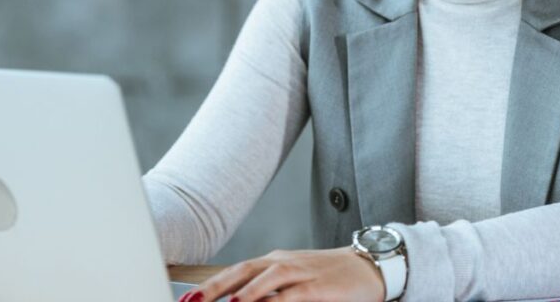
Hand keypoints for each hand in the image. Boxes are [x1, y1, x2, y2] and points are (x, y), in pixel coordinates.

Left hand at [179, 246, 385, 301]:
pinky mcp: (319, 287)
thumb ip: (268, 292)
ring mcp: (302, 273)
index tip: (189, 299)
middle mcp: (284, 263)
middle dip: (215, 288)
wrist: (370, 266)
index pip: (237, 271)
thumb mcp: (295, 281)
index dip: (211, 285)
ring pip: (265, 280)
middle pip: (243, 271)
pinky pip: (292, 296)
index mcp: (274, 261)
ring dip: (242, 295)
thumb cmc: (329, 277)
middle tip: (192, 301)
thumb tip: (237, 301)